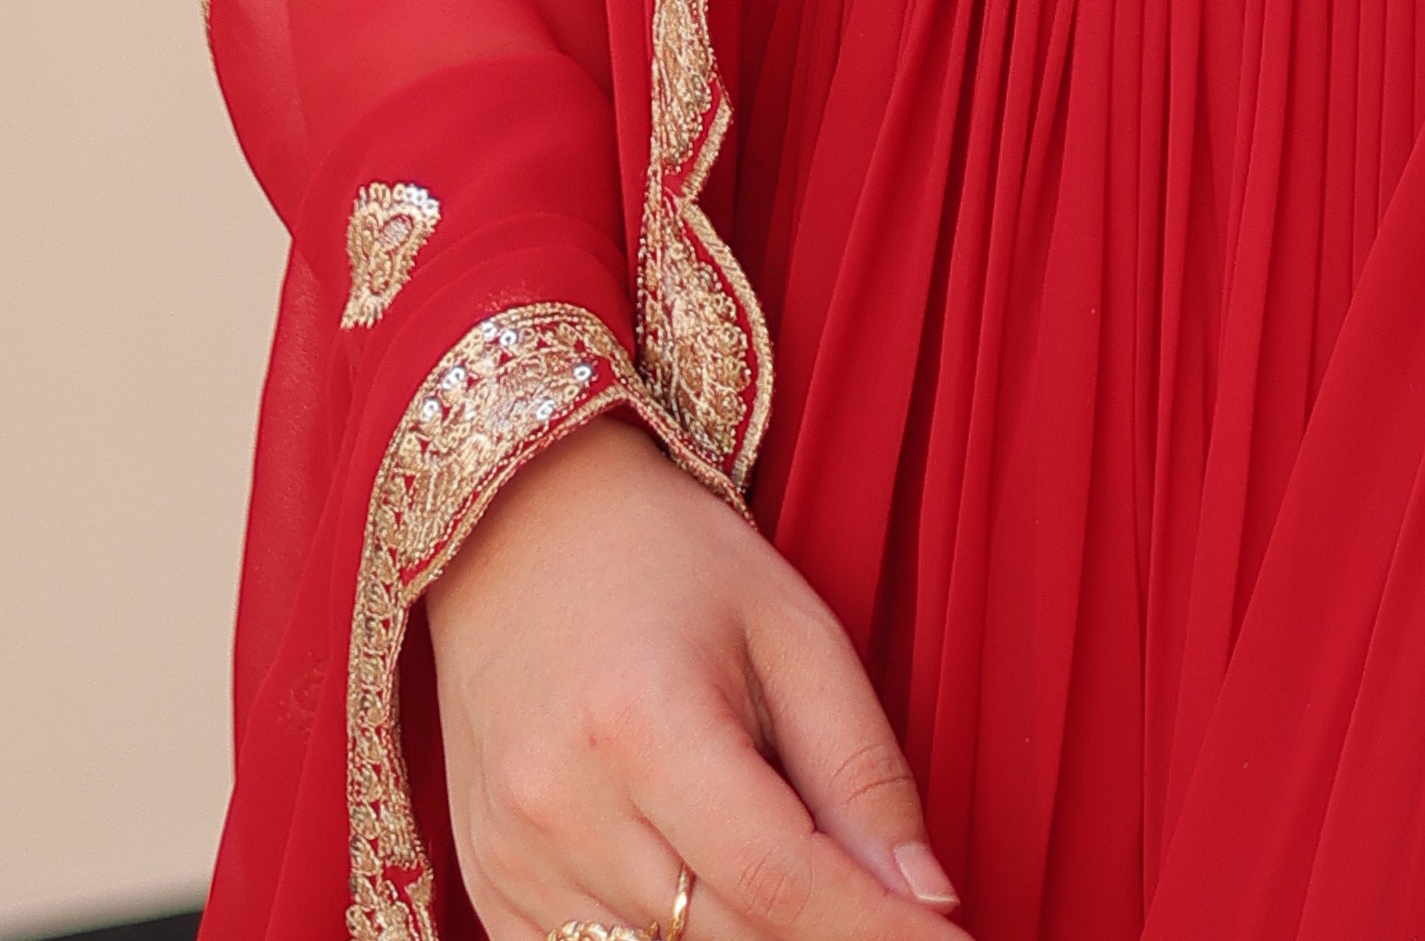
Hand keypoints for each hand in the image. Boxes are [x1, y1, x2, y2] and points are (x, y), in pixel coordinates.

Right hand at [424, 412, 954, 940]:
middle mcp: (562, 806)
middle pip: (726, 939)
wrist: (519, 528)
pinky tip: (716, 901)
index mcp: (644, 724)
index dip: (875, 932)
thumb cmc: (672, 561)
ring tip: (806, 895)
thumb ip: (861, 769)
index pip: (782, 880)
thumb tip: (930, 900)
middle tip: (889, 917)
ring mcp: (512, 860)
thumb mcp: (792, 628)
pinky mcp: (491, 889)